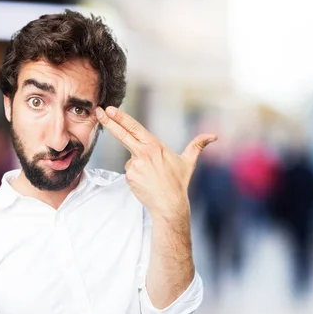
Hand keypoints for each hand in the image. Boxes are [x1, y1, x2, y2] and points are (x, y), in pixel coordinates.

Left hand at [96, 106, 216, 218]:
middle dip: (108, 122)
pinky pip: (130, 171)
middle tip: (98, 112)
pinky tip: (146, 182)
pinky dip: (136, 175)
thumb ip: (198, 145)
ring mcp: (134, 165)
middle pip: (122, 134)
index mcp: (154, 146)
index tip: (110, 109)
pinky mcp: (129, 176)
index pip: (135, 128)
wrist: (170, 204)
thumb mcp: (188, 161)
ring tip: (152, 176)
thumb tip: (214, 136)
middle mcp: (143, 153)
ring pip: (131, 159)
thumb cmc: (178, 182)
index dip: (122, 118)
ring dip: (139, 165)